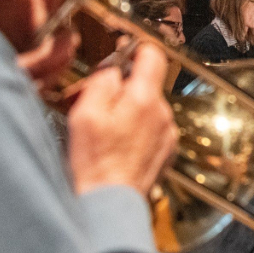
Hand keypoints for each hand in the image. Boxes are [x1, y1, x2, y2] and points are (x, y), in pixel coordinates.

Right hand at [67, 44, 177, 195]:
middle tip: (90, 100)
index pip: (153, 54)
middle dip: (118, 87)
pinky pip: (150, 129)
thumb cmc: (94, 163)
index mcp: (145, 98)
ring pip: (145, 107)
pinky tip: (113, 144)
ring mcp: (167, 133)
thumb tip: (113, 69)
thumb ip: (102, 81)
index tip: (121, 52)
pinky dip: (133, 130)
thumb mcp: (85, 113)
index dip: (135, 49)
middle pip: (144, 83)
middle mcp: (162, 113)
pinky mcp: (165, 151)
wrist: (109, 203)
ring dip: (124, 111)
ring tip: (99, 128)